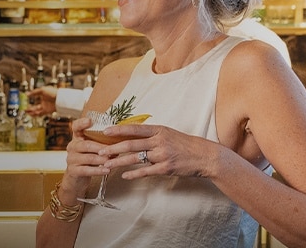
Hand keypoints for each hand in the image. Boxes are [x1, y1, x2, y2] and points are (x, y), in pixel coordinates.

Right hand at [26, 86, 58, 116]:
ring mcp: (45, 107)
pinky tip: (31, 113)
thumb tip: (27, 94)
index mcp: (43, 96)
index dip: (31, 98)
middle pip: (35, 107)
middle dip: (30, 108)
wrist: (60, 98)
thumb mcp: (42, 90)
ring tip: (26, 112)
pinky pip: (40, 114)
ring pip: (37, 111)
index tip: (26, 99)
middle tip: (24, 109)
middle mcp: (44, 102)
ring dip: (31, 112)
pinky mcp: (47, 111)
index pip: (36, 98)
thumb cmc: (53, 92)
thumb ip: (34, 92)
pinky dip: (35, 114)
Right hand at [62, 116, 111, 178]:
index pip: (76, 127)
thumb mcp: (93, 149)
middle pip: (86, 144)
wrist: (77, 178)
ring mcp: (71, 159)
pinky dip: (98, 170)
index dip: (82, 123)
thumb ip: (101, 142)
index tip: (90, 120)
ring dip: (102, 159)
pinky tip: (107, 170)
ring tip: (112, 160)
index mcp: (77, 138)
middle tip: (114, 150)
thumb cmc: (89, 160)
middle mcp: (72, 147)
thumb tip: (121, 137)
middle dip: (102, 147)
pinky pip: (87, 170)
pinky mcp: (73, 171)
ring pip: (88, 158)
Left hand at [97, 123, 220, 179]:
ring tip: (107, 165)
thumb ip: (152, 134)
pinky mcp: (166, 168)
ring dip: (119, 162)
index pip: (134, 129)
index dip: (118, 130)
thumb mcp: (169, 134)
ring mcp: (162, 155)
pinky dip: (133, 174)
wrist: (205, 156)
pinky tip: (124, 176)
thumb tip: (133, 134)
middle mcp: (159, 141)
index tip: (104, 131)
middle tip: (99, 152)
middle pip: (131, 144)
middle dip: (113, 148)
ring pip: (135, 159)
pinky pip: (146, 171)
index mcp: (159, 130)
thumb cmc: (185, 145)